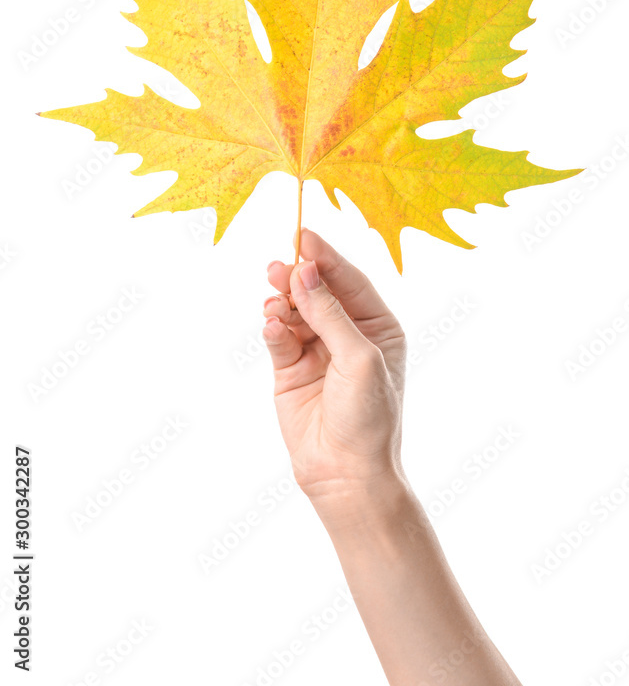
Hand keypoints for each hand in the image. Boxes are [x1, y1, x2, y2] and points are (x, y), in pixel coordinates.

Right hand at [262, 229, 406, 505]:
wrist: (346, 474)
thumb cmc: (368, 417)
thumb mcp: (358, 358)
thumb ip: (330, 312)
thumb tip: (305, 270)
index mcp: (377, 326)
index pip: (350, 280)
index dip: (326, 257)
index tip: (302, 235)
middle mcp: (347, 333)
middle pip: (318, 289)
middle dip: (298, 276)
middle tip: (278, 266)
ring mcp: (317, 349)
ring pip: (294, 309)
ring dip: (282, 300)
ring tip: (274, 301)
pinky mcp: (289, 368)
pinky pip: (277, 335)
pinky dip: (272, 326)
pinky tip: (271, 324)